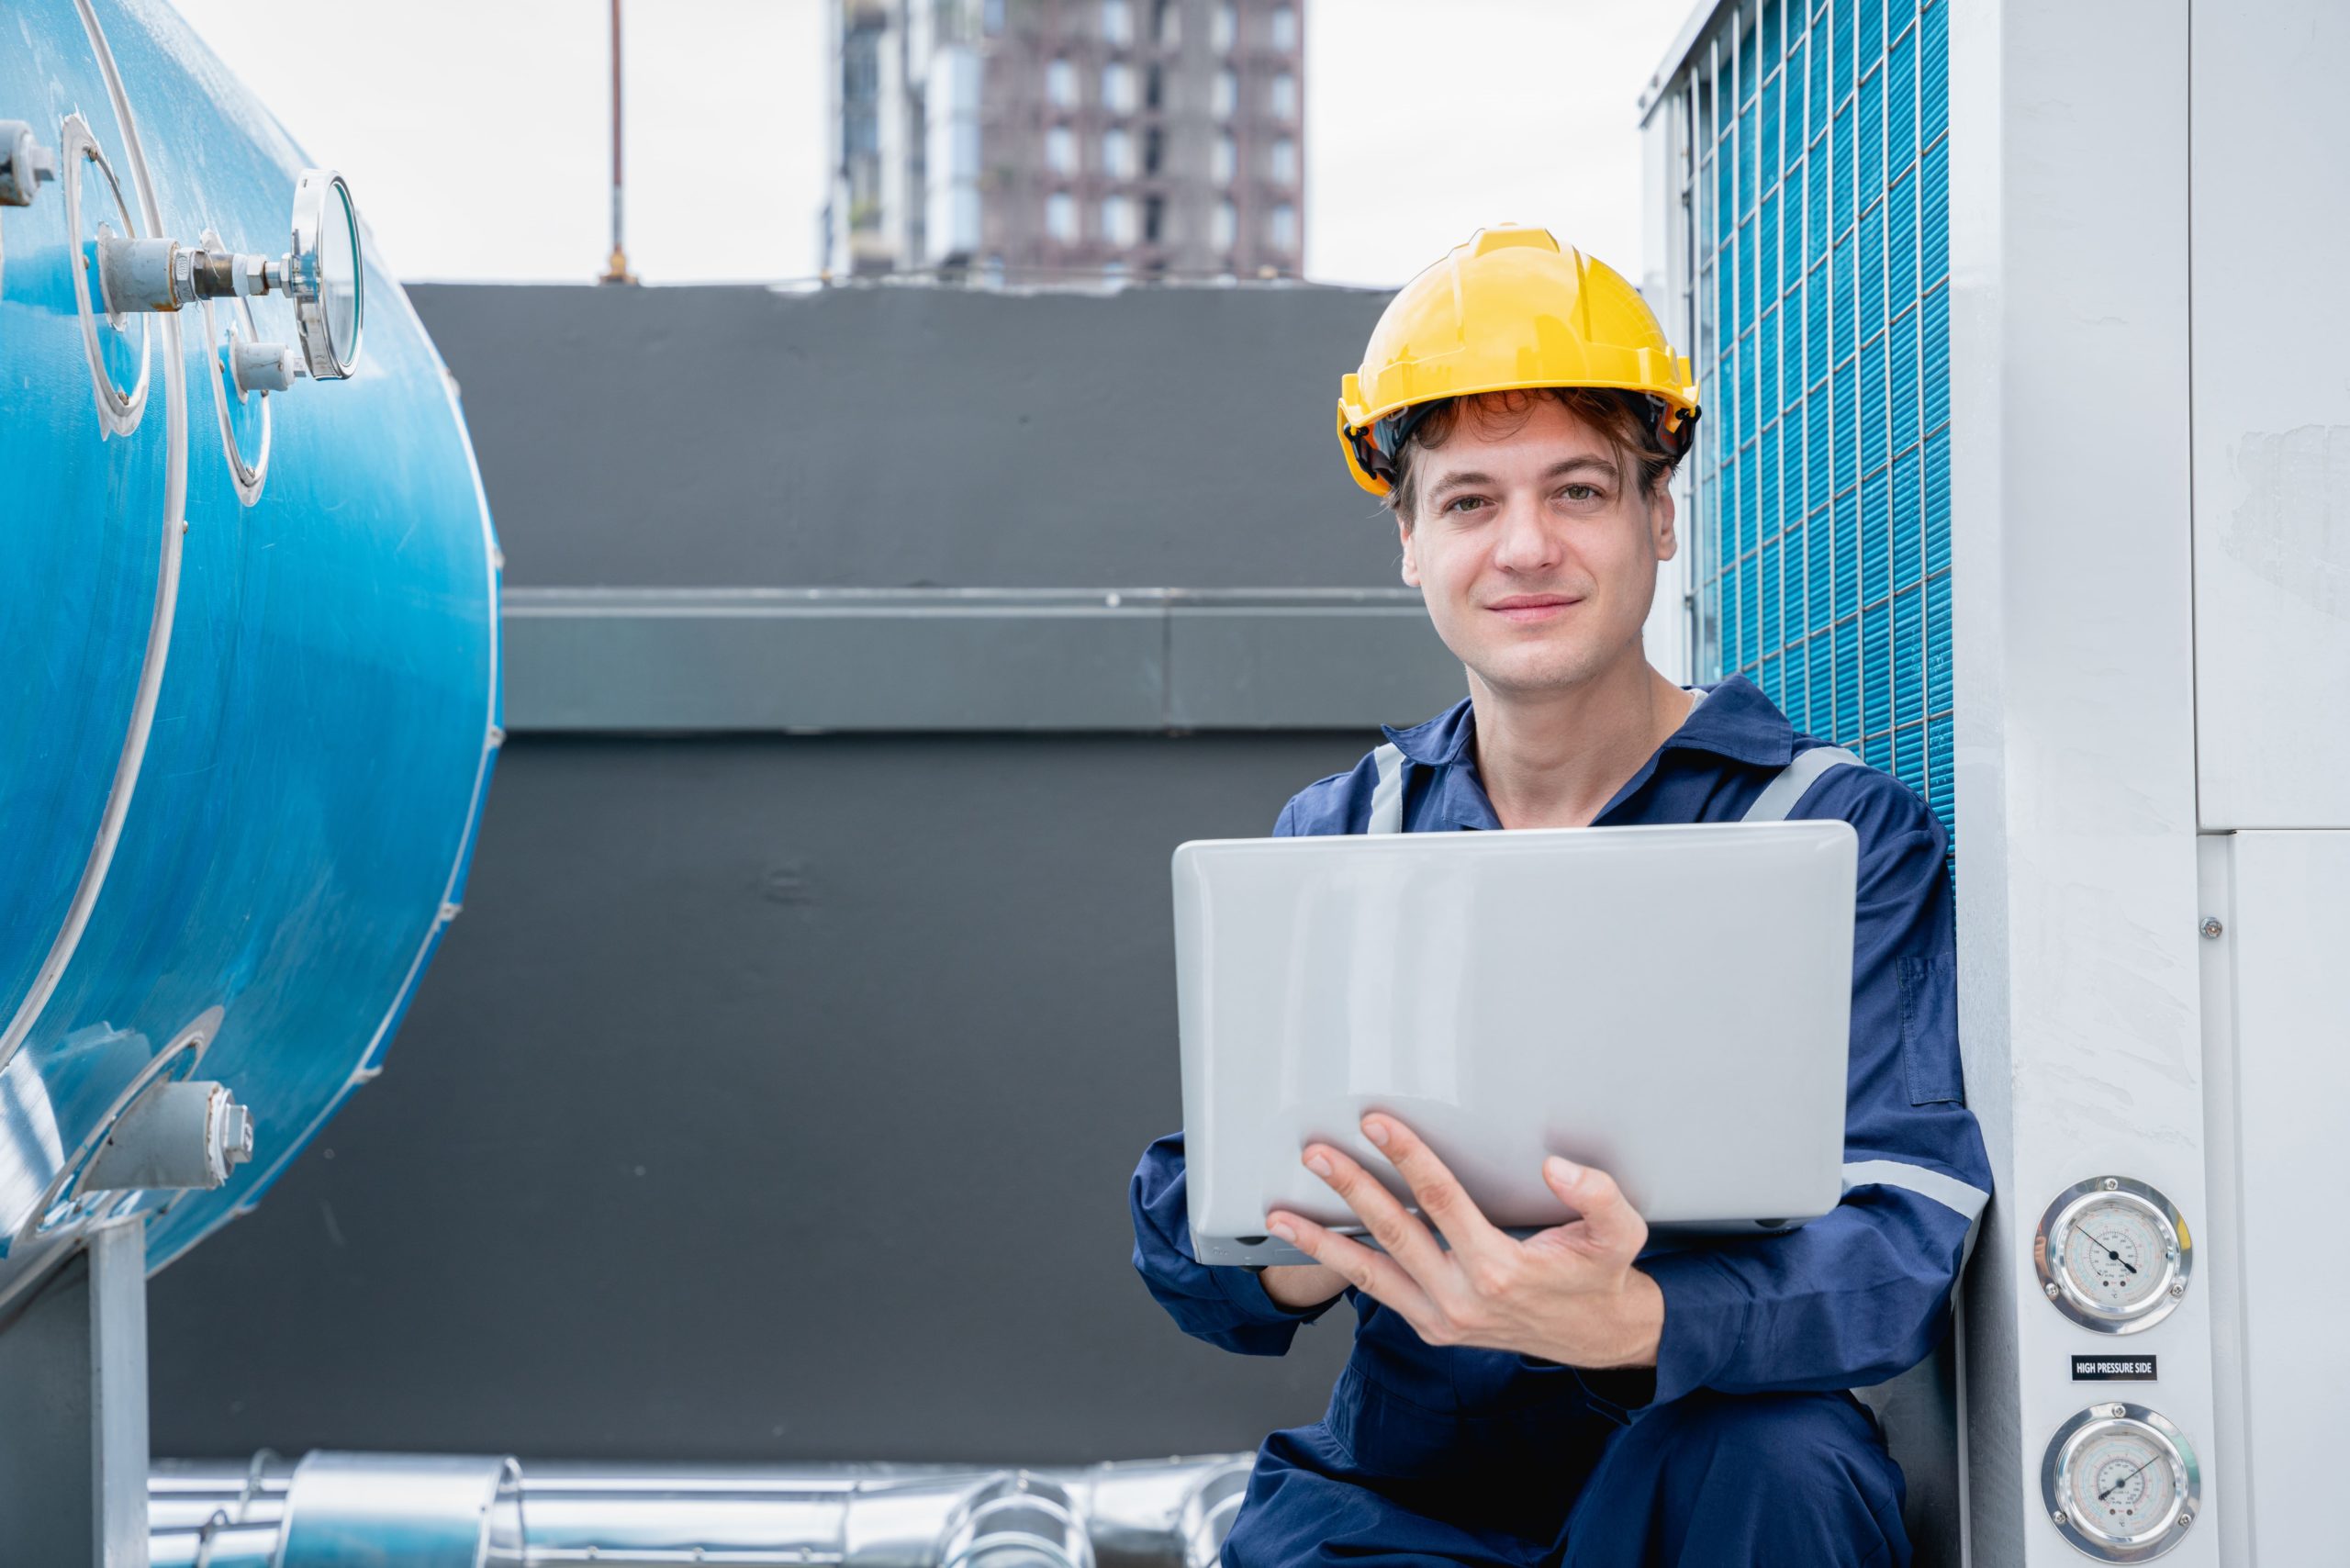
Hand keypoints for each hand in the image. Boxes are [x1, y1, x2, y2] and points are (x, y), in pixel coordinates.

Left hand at [1266, 1114, 1661, 1368]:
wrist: (1599, 1337)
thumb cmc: (1601, 1275)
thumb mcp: (1619, 1233)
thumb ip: (1596, 1196)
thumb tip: (1557, 1168)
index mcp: (1500, 1268)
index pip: (1440, 1200)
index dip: (1406, 1156)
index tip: (1376, 1123)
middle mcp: (1463, 1297)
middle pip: (1393, 1232)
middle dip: (1350, 1188)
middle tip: (1316, 1153)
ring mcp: (1442, 1318)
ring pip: (1370, 1274)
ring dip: (1322, 1242)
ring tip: (1280, 1215)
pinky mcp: (1432, 1328)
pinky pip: (1380, 1292)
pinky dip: (1343, 1268)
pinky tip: (1314, 1244)